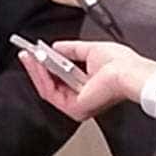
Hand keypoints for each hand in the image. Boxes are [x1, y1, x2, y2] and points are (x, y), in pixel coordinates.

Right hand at [17, 38, 155, 120]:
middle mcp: (82, 97)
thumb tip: (55, 46)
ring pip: (48, 88)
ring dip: (36, 71)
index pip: (62, 77)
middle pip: (52, 84)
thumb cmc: (123, 64)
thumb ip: (71, 49)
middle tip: (26, 54)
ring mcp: (77, 105)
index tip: (36, 52)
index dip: (47, 64)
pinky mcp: (74, 108)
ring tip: (28, 56)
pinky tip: (37, 64)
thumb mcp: (91, 49)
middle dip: (37, 67)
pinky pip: (51, 93)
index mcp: (90, 85)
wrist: (130, 73)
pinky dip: (41, 77)